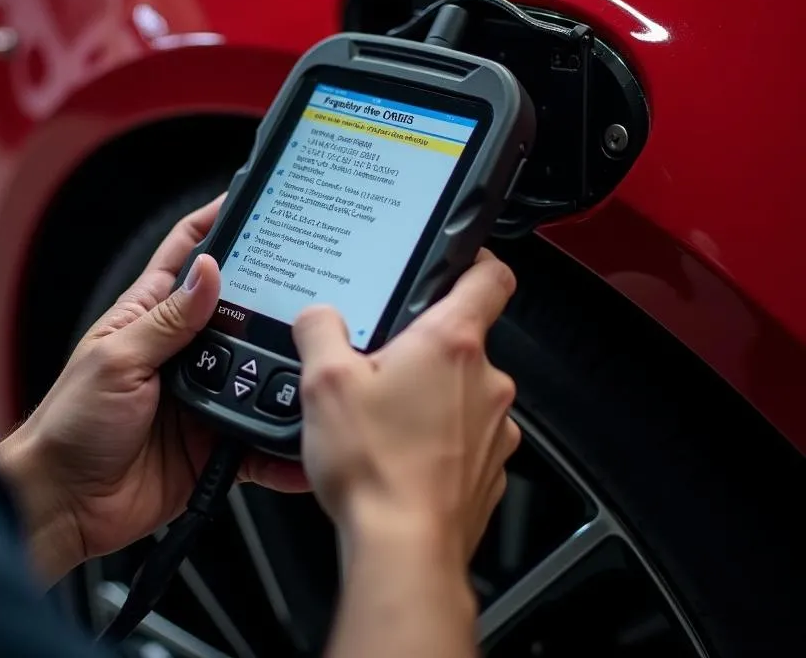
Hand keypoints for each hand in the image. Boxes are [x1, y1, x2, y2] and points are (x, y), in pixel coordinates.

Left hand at [0, 197, 305, 582]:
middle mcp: (181, 349)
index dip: (217, 222)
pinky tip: (299, 438)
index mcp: (150, 316)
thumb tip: (209, 272)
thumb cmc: (69, 423)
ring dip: (280, 365)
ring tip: (309, 355)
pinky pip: (257, 435)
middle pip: (237, 308)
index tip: (253, 199)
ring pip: (256, 368)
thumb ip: (167, 320)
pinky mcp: (214, 439)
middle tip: (309, 281)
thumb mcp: (117, 359)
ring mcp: (202, 394)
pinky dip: (279, 438)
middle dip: (270, 294)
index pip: (188, 253)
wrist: (64, 503)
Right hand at [294, 250, 520, 565]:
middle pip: (465, 338)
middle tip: (380, 364)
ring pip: (464, 390)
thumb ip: (319, 331)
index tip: (457, 262)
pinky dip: (440, 437)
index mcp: (452, 343)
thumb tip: (318, 316)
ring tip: (384, 418)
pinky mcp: (489, 468)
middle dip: (424, 346)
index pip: (491, 275)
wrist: (403, 553)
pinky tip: (401, 454)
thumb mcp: (322, 383)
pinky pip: (467, 435)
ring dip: (432, 395)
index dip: (475, 260)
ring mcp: (494, 428)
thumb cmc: (375, 470)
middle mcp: (486, 380)